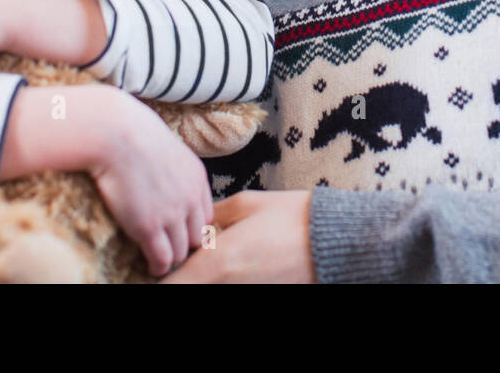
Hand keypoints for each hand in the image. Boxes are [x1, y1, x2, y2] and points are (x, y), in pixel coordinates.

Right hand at [89, 98, 214, 277]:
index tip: (181, 232)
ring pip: (182, 250)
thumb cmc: (132, 133)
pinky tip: (152, 268)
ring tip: (161, 262)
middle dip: (186, 245)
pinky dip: (159, 267)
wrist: (116, 135)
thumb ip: (174, 168)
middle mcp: (190, 198)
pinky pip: (162, 258)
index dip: (193, 226)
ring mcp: (172, 214)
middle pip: (198, 236)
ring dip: (172, 258)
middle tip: (171, 249)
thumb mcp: (167, 147)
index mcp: (197, 177)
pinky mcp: (149, 227)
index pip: (206, 215)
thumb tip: (164, 176)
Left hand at [161, 190, 314, 283]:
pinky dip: (228, 279)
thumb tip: (197, 223)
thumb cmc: (293, 217)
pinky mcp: (262, 294)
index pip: (169, 284)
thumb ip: (214, 216)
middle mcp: (226, 287)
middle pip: (189, 287)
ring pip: (210, 288)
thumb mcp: (248, 204)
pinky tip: (241, 261)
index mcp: (217, 262)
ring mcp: (245, 294)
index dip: (162, 272)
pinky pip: (233, 288)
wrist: (337, 240)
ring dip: (206, 275)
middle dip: (185, 272)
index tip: (162, 259)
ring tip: (220, 254)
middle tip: (187, 254)